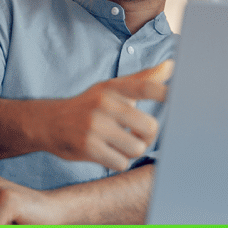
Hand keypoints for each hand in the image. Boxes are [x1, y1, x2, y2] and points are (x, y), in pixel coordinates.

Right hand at [33, 59, 173, 171]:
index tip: (178, 99)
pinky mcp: (88, 147)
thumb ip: (143, 79)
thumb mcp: (111, 88)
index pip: (145, 87)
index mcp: (112, 88)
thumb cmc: (89, 105)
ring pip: (137, 148)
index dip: (164, 93)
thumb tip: (172, 65)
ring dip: (132, 150)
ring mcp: (95, 126)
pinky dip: (118, 161)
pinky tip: (108, 152)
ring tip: (121, 144)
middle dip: (147, 135)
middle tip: (137, 134)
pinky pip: (121, 162)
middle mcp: (104, 104)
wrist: (50, 122)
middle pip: (149, 127)